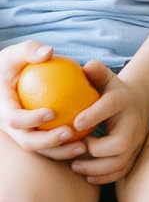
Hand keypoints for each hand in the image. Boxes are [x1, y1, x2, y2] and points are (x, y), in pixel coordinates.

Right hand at [0, 41, 90, 160]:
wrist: (13, 79)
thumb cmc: (17, 63)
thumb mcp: (18, 52)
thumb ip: (30, 50)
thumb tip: (48, 52)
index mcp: (3, 108)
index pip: (13, 119)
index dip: (30, 119)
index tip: (51, 112)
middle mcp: (10, 126)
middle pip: (26, 141)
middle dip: (47, 141)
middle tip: (69, 132)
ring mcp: (23, 134)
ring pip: (40, 150)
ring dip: (61, 151)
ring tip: (83, 146)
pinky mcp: (36, 137)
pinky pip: (52, 147)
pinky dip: (67, 148)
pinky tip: (87, 143)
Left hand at [68, 64, 148, 185]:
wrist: (141, 102)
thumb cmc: (113, 90)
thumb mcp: (106, 78)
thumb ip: (96, 72)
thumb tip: (84, 66)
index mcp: (123, 101)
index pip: (110, 107)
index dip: (94, 115)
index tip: (75, 123)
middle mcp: (133, 123)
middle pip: (120, 143)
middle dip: (96, 150)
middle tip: (76, 148)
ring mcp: (136, 141)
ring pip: (121, 162)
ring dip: (96, 168)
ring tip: (75, 165)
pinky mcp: (134, 154)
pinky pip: (122, 171)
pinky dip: (104, 177)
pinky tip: (86, 175)